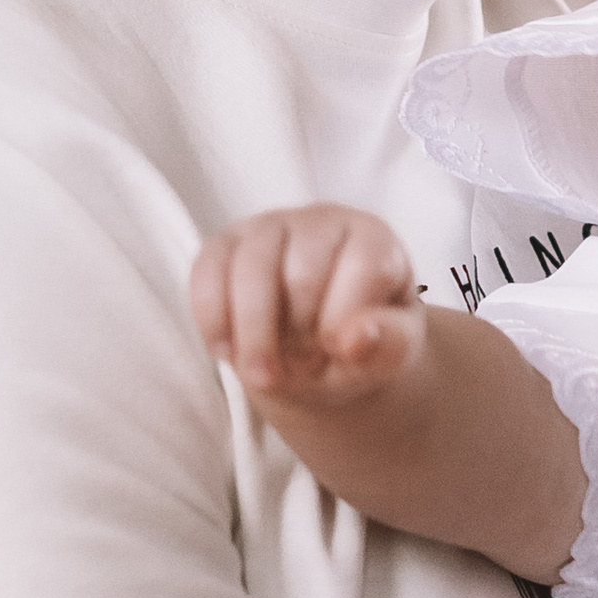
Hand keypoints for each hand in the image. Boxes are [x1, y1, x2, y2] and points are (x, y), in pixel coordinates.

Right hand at [191, 208, 424, 408]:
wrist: (318, 348)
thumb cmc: (359, 341)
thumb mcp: (391, 352)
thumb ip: (388, 345)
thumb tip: (356, 338)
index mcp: (373, 239)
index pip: (364, 266)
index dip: (347, 320)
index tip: (339, 354)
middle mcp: (321, 221)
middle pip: (302, 273)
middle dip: (301, 334)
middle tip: (306, 367)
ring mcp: (269, 227)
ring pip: (250, 270)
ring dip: (255, 334)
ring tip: (265, 376)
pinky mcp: (225, 244)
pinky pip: (206, 272)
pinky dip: (213, 320)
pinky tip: (226, 352)